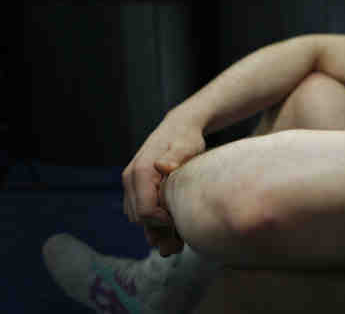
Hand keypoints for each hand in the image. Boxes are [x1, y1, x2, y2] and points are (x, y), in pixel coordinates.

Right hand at [121, 110, 205, 248]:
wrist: (179, 127)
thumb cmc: (185, 137)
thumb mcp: (186, 145)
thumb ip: (176, 156)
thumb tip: (162, 166)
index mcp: (140, 172)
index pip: (144, 211)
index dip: (162, 222)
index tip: (182, 221)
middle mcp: (130, 180)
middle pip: (139, 219)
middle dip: (158, 232)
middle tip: (180, 243)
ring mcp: (132, 185)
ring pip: (138, 219)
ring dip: (155, 231)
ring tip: (177, 243)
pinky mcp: (137, 189)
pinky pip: (140, 212)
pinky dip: (154, 223)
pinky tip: (173, 231)